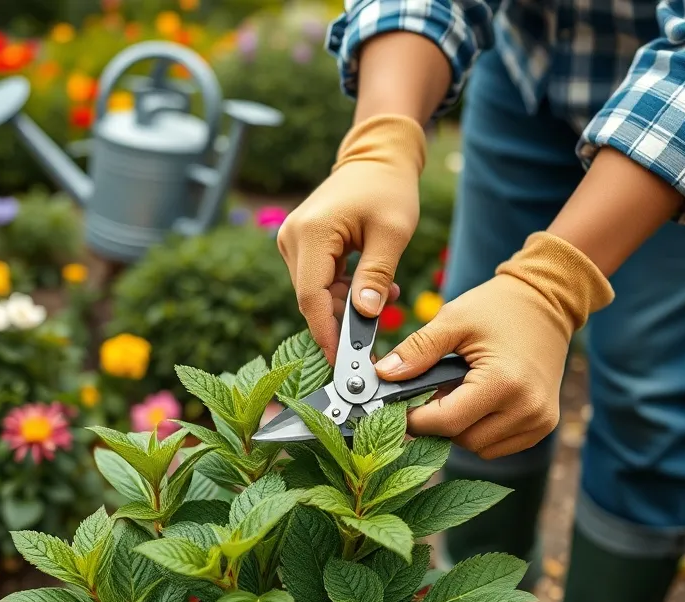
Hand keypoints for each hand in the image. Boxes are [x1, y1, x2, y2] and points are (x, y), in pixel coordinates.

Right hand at [277, 114, 425, 361]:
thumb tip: (366, 315)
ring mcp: (292, 240)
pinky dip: (342, 291)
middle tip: (377, 335)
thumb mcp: (392, 233)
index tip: (343, 361)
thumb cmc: (388, 188)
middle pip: (311, 299)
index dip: (326, 333)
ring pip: (314, 293)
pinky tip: (370, 286)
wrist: (377, 157)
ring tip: (386, 295)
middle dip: (342, 321)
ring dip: (346, 305)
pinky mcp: (300, 244)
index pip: (311, 297)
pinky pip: (317, 280)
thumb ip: (377, 276)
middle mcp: (292, 238)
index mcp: (311, 233)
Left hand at [374, 233, 614, 458]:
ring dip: (459, 429)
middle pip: (462, 440)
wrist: (547, 302)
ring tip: (456, 393)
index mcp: (504, 382)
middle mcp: (526, 408)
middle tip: (429, 393)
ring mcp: (539, 421)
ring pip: (479, 448)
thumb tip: (383, 375)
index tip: (395, 406)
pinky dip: (480, 431)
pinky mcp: (543, 425)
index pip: (446, 422)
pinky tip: (477, 403)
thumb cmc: (499, 307)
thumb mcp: (453, 320)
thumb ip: (417, 350)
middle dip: (437, 423)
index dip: (414, 418)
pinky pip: (498, 446)